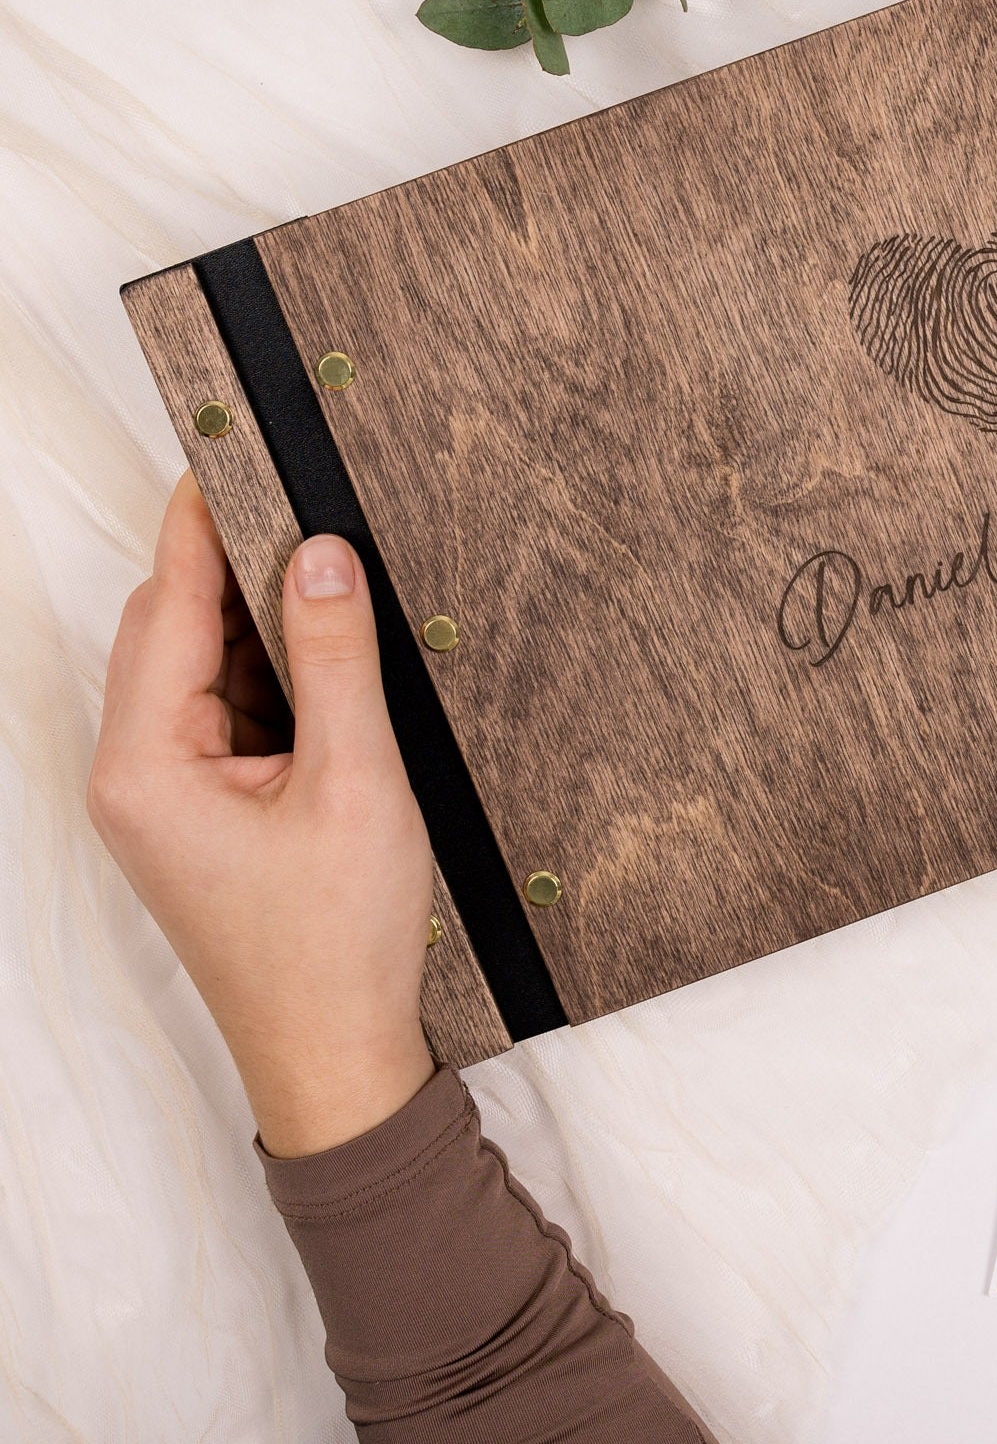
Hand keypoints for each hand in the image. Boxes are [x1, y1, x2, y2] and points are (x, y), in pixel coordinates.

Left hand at [89, 474, 436, 1156]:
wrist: (336, 1055)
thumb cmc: (337, 937)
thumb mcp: (354, 781)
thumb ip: (336, 660)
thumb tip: (320, 556)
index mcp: (147, 766)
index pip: (168, 608)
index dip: (201, 525)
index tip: (229, 450)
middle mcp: (134, 775)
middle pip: (172, 631)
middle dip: (235, 567)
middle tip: (306, 504)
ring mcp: (163, 798)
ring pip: (202, 670)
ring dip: (259, 625)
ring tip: (330, 579)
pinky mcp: (200, 813)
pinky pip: (225, 714)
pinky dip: (271, 677)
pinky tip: (327, 657)